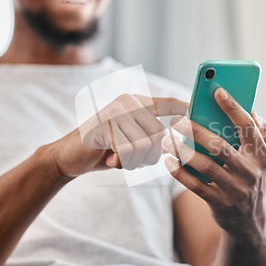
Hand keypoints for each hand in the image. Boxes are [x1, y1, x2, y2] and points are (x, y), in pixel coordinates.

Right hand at [52, 94, 187, 176]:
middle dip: (148, 156)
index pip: (166, 103)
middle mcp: (127, 103)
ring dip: (134, 160)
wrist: (68, 157)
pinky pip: (128, 151)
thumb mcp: (130, 142)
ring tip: (118, 157)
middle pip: (158, 135)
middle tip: (128, 158)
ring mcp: (115, 112)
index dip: (183, 108)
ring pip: (145, 145)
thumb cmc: (104, 151)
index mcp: (135, 104)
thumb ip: (149, 137)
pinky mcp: (104, 126)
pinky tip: (108, 157)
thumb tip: (174, 141)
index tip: (197, 111)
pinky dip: (120, 162)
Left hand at [161, 88, 265, 240]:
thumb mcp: (264, 159)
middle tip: (177, 120)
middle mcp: (251, 172)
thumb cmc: (253, 180)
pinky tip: (169, 161)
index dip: (233, 108)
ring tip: (166, 140)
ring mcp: (236, 189)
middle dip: (196, 130)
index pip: (248, 126)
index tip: (217, 91)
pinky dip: (180, 173)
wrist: (250, 221)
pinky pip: (196, 186)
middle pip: (220, 146)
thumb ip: (260, 134)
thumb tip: (253, 110)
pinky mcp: (220, 203)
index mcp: (262, 155)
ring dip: (183, 151)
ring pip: (205, 165)